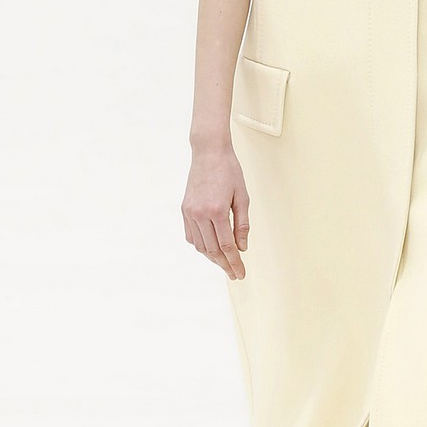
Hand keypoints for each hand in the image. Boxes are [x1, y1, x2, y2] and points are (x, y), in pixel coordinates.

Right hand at [181, 146, 249, 279]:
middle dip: (225, 264)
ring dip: (212, 257)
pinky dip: (201, 245)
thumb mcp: (242, 197)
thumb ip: (242, 225)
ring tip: (225, 263)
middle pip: (212, 250)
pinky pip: (191, 235)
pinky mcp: (184, 209)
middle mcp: (200, 214)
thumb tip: (242, 248)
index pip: (226, 246)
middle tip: (235, 274)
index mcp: (217, 211)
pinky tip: (211, 249)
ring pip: (200, 245)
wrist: (208, 152)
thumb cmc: (229, 171)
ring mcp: (189, 212)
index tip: (240, 274)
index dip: (234, 262)